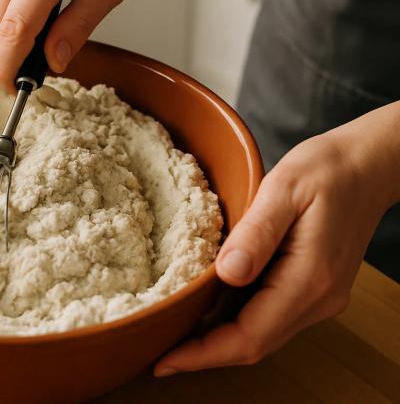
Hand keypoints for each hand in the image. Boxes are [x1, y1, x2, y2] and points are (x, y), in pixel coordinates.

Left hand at [154, 102, 399, 375]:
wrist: (369, 165)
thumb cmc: (326, 169)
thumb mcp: (284, 188)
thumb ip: (256, 232)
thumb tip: (227, 274)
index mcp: (310, 278)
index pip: (250, 336)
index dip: (204, 353)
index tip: (164, 361)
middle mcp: (318, 298)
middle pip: (254, 345)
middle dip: (204, 354)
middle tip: (157, 354)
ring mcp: (319, 297)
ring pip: (262, 335)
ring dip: (218, 342)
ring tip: (173, 335)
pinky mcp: (314, 287)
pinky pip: (270, 317)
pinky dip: (236, 323)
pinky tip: (206, 312)